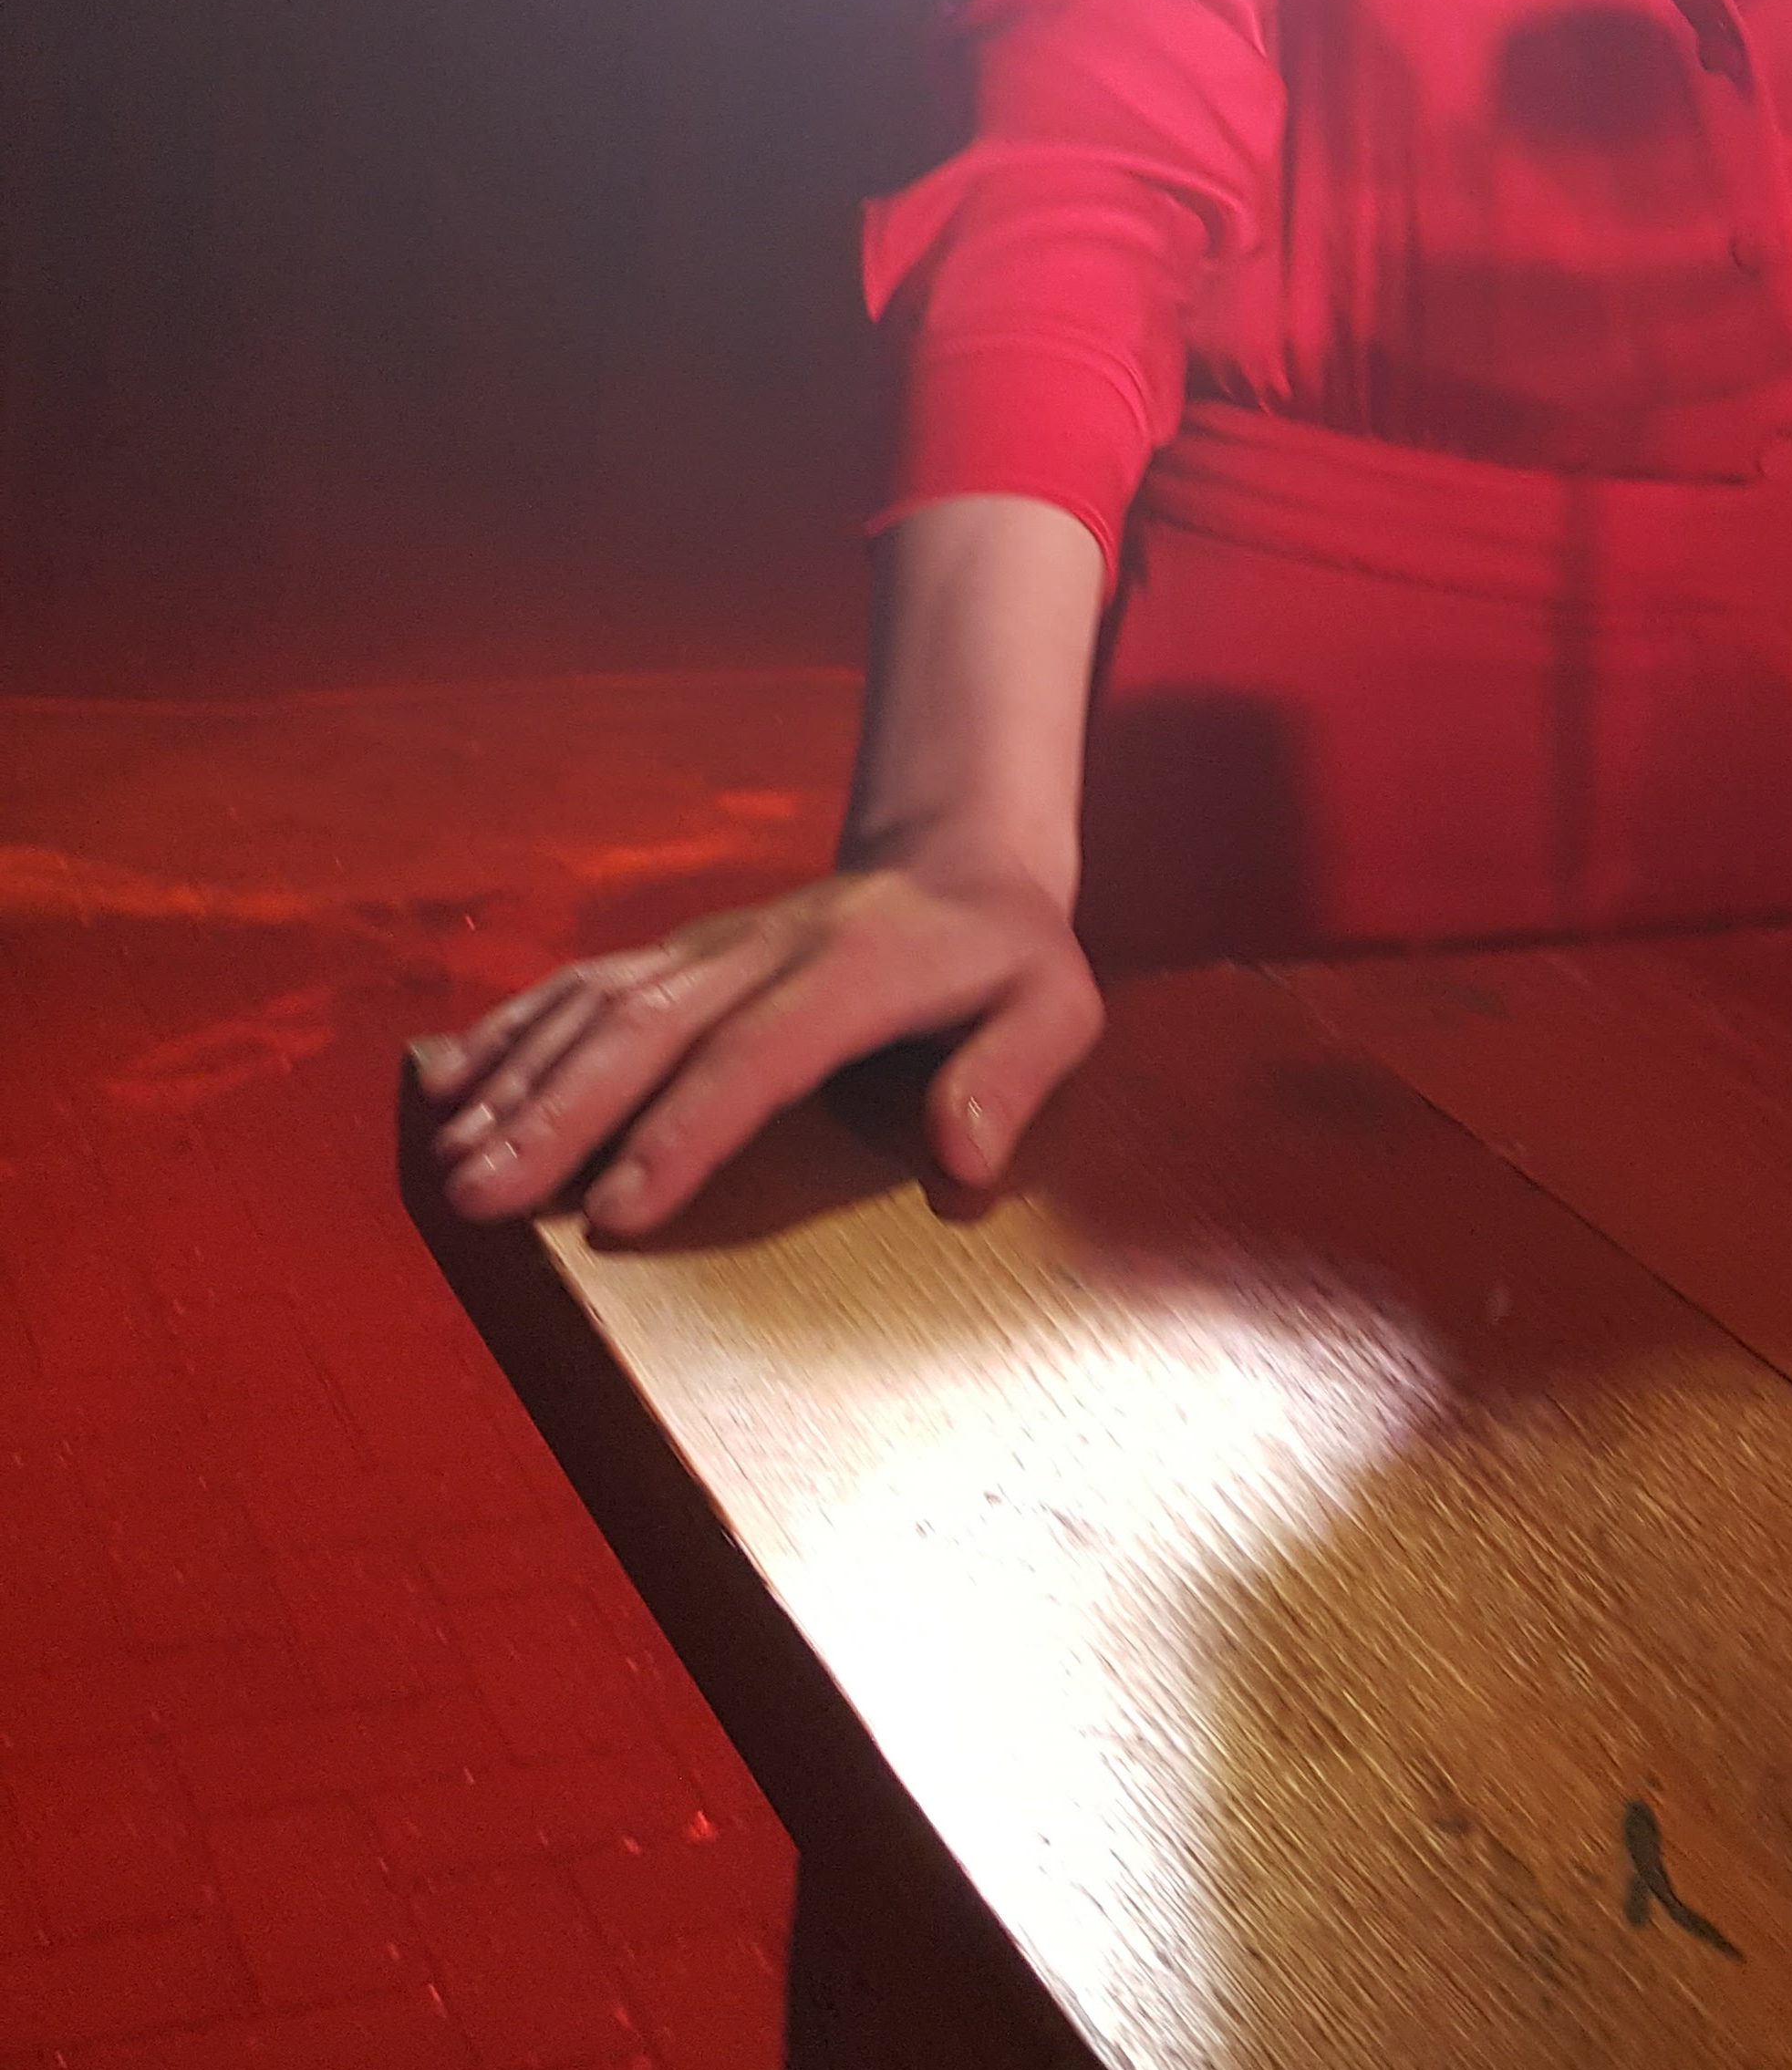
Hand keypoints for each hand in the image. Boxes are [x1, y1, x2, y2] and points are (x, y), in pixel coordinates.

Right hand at [406, 859, 1102, 1235]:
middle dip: (558, 1117)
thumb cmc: (1010, 957)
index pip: (757, 1058)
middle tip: (483, 1199)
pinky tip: (453, 1083)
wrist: (959, 859)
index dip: (685, 1133)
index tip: (618, 1210)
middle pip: (647, 1032)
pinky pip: (583, 984)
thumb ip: (1013, 1075)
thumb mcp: (1060, 1006)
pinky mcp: (680, 951)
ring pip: (598, 1005)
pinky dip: (514, 1030)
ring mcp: (712, 945)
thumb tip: (963, 1160)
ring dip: (520, 1081)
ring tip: (453, 1160)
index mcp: (856, 971)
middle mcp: (764, 950)